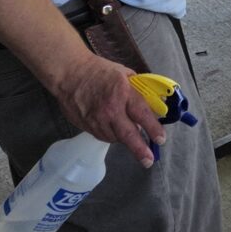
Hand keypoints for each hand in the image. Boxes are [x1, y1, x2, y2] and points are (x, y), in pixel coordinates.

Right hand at [48, 52, 163, 166]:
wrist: (69, 73)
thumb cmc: (99, 71)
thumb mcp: (125, 74)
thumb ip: (139, 90)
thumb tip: (153, 102)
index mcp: (123, 93)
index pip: (142, 114)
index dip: (153, 129)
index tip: (161, 139)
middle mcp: (110, 109)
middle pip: (128, 135)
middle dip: (140, 149)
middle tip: (148, 160)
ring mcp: (96, 120)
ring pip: (114, 138)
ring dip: (124, 139)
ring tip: (130, 135)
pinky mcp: (85, 126)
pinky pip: (102, 136)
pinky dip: (110, 135)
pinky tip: (113, 128)